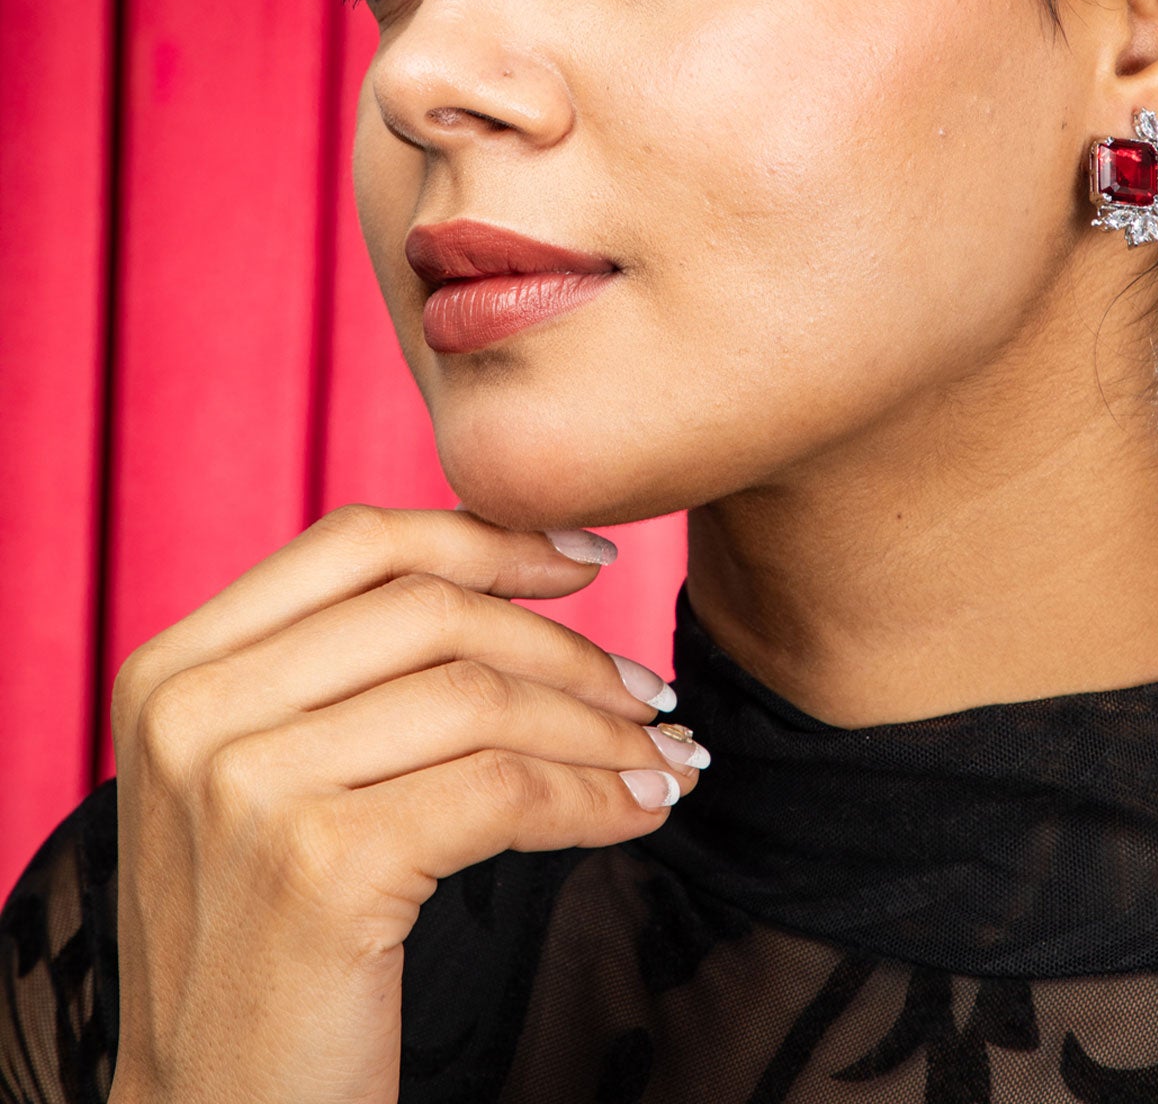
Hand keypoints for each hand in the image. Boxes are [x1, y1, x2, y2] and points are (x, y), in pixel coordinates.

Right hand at [106, 505, 701, 1103]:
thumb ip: (336, 667)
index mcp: (171, 670)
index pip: (356, 543)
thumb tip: (505, 557)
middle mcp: (194, 712)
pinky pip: (503, 790)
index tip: (588, 562)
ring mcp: (249, 786)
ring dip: (599, 727)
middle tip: (649, 691)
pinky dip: (592, 796)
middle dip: (566, 646)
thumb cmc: (260, 944)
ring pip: (480, 699)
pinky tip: (638, 812)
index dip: (487, 536)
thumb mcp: (257, 778)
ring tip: (664, 755)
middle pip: (433, 612)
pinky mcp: (322, 866)